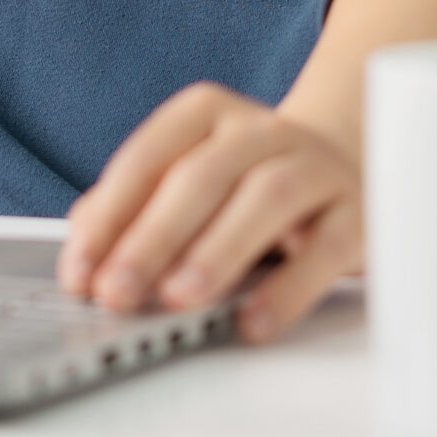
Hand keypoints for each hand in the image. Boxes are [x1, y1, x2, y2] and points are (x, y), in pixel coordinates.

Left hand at [56, 82, 361, 343]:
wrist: (352, 159)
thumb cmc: (251, 179)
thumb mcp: (193, 176)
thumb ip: (137, 205)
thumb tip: (83, 246)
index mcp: (208, 114)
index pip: (149, 157)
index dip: (109, 215)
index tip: (79, 270)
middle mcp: (262, 131)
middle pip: (201, 175)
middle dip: (152, 237)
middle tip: (117, 292)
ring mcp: (315, 167)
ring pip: (266, 197)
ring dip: (217, 249)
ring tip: (179, 298)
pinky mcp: (357, 213)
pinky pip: (324, 249)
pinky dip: (287, 288)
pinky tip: (252, 322)